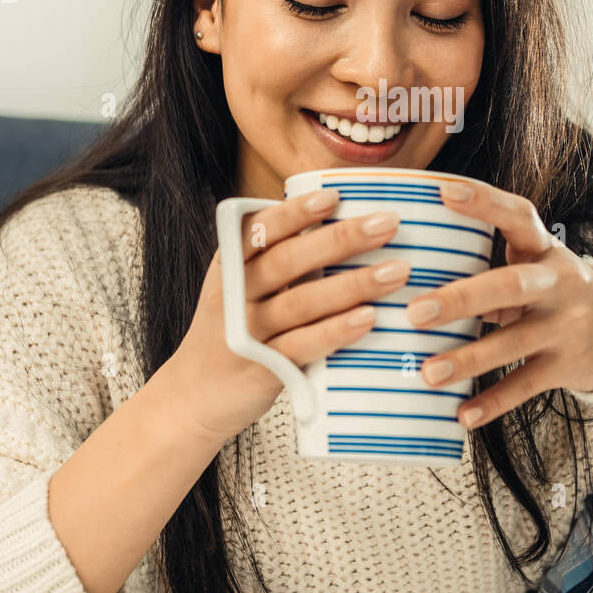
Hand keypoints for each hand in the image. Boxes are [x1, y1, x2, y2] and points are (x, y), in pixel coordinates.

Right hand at [168, 190, 410, 444]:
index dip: (296, 211)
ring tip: (397, 271)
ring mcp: (247, 332)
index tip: (335, 195)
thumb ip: (278, 258)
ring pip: (302, 302)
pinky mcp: (263, 369)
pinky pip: (303, 346)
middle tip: (388, 224)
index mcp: (231, 265)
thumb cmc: (236, 329)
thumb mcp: (241, 287)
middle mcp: (234, 294)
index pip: (260, 230)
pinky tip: (369, 318)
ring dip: (353, 284)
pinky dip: (336, 331)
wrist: (195, 397)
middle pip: (288, 260)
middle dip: (341, 239)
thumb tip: (344, 219)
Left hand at [406, 180, 592, 429]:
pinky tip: (461, 415)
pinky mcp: (567, 365)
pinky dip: (493, 402)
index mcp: (544, 249)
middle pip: (511, 285)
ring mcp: (565, 326)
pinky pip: (525, 385)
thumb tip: (406, 269)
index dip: (483, 201)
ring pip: (514, 342)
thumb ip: (485, 263)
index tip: (442, 191)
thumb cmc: (551, 291)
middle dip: (462, 298)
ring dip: (468, 359)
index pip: (517, 215)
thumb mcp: (531, 265)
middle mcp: (558, 283)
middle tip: (415, 311)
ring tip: (427, 372)